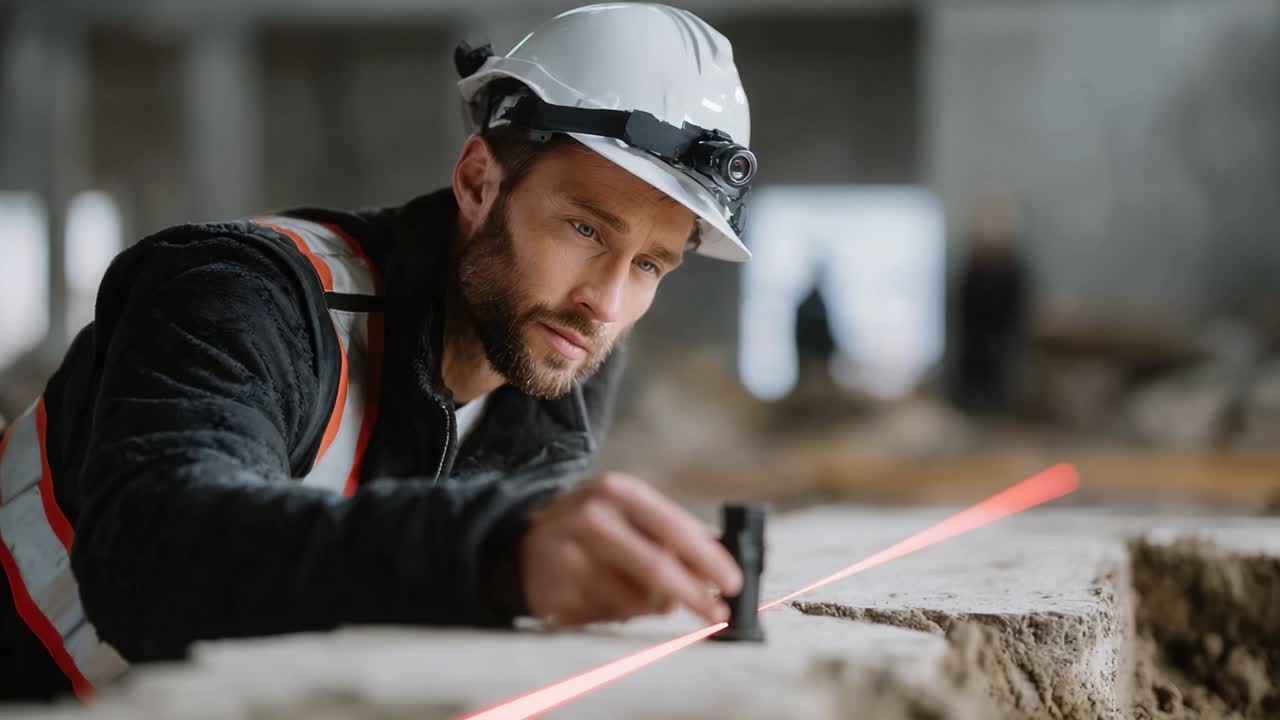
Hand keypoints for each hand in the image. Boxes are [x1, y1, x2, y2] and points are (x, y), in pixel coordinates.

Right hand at [521, 472, 743, 625]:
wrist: (522, 544)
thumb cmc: (591, 528)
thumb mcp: (628, 513)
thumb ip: (671, 535)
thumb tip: (718, 570)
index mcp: (617, 492)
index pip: (674, 528)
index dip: (709, 559)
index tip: (732, 582)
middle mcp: (591, 519)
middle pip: (658, 569)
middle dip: (695, 596)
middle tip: (717, 613)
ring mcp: (569, 557)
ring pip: (637, 600)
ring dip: (653, 606)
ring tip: (641, 593)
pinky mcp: (556, 592)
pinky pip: (609, 617)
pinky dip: (621, 614)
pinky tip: (607, 596)